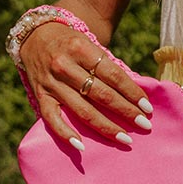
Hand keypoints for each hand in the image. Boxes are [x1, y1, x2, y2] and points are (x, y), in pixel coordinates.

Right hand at [20, 22, 152, 148]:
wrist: (35, 36)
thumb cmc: (72, 43)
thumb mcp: (90, 45)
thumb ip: (107, 66)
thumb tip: (135, 94)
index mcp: (82, 49)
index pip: (113, 75)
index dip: (132, 93)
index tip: (147, 107)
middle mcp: (65, 65)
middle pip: (101, 95)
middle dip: (125, 111)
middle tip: (144, 125)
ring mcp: (52, 83)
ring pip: (83, 110)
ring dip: (107, 127)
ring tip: (125, 138)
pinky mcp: (40, 96)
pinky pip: (52, 119)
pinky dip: (66, 134)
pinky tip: (81, 147)